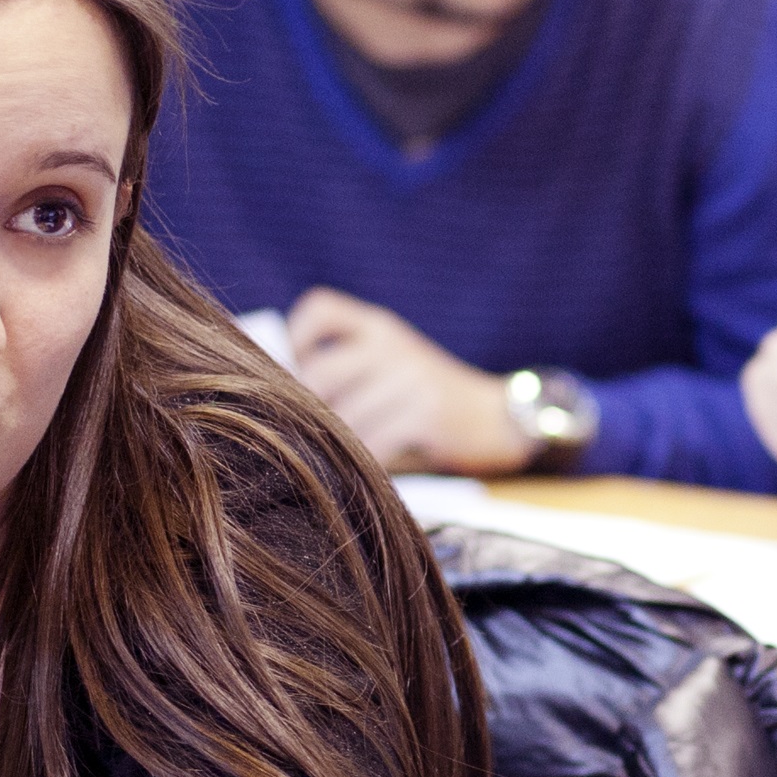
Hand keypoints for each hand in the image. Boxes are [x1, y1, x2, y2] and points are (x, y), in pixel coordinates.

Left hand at [286, 288, 533, 474]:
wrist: (498, 417)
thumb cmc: (431, 400)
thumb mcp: (393, 367)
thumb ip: (348, 371)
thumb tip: (279, 398)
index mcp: (379, 327)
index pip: (320, 308)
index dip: (294, 339)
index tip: (293, 374)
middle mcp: (392, 345)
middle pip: (318, 373)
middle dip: (306, 411)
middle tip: (307, 435)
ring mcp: (410, 377)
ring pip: (344, 415)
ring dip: (336, 444)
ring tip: (338, 456)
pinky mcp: (427, 412)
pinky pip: (374, 441)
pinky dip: (365, 460)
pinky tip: (368, 467)